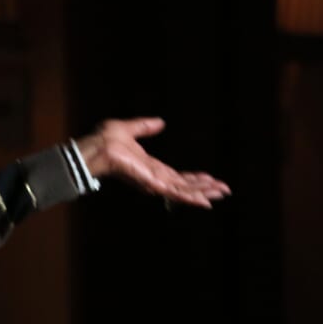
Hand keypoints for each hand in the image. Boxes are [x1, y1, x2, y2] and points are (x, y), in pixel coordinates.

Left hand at [74, 117, 230, 208]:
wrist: (97, 146)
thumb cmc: (106, 140)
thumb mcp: (130, 129)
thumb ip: (145, 127)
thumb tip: (160, 122)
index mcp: (150, 166)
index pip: (176, 176)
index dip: (193, 178)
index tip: (210, 178)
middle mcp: (153, 177)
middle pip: (184, 185)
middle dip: (204, 188)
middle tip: (225, 190)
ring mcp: (153, 182)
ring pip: (184, 191)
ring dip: (203, 192)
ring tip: (222, 193)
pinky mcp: (151, 184)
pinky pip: (175, 193)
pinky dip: (191, 197)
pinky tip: (206, 201)